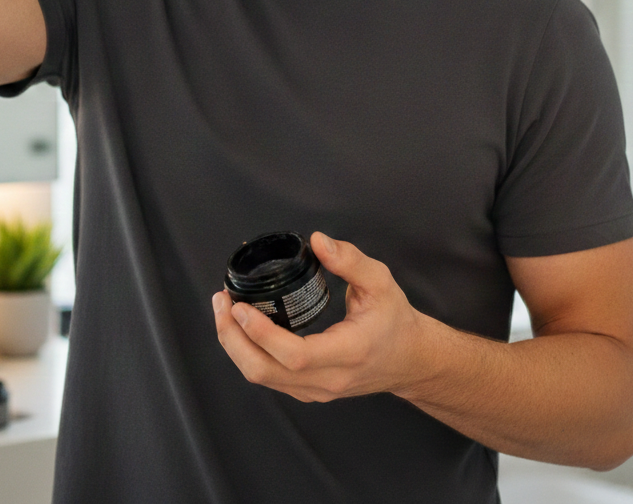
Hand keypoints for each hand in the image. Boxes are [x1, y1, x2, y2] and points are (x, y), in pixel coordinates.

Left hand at [212, 232, 432, 402]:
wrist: (410, 360)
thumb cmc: (395, 320)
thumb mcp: (381, 281)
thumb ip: (350, 260)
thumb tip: (317, 241)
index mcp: (348, 351)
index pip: (295, 355)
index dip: (261, 333)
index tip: (239, 305)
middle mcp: (329, 378)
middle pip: (265, 372)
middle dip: (233, 338)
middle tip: (222, 302)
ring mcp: (317, 390)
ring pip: (263, 378)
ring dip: (235, 346)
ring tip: (224, 312)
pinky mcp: (309, 391)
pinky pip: (270, 378)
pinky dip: (248, 354)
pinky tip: (241, 329)